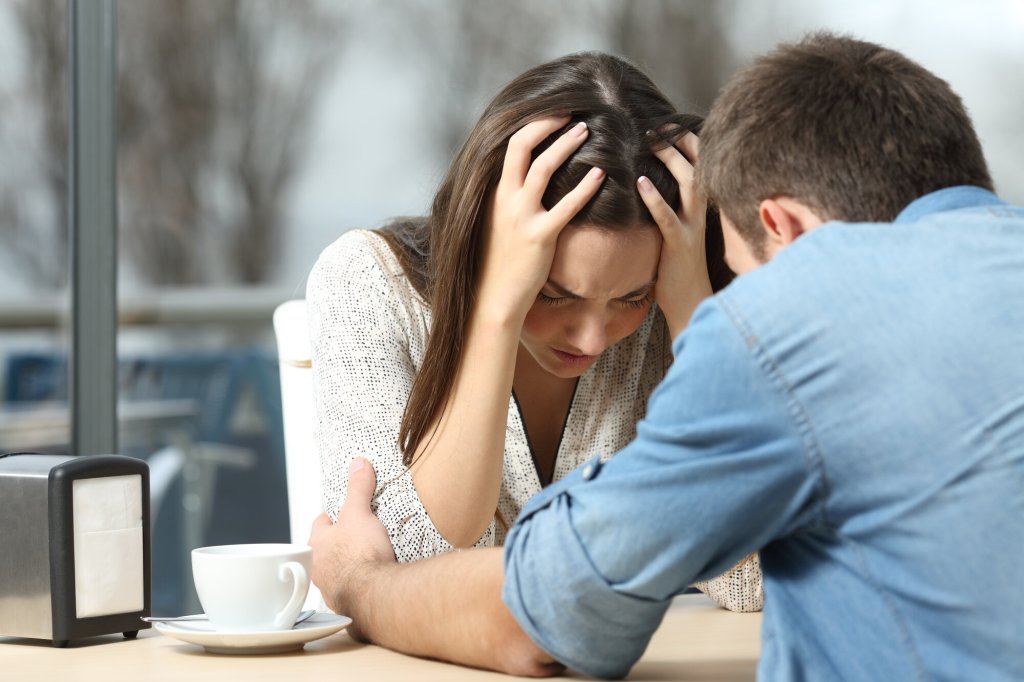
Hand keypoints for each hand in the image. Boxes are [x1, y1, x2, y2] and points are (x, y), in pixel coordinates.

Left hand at [308, 457, 394, 637]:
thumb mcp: (359, 513)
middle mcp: (318, 569)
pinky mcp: (349, 604)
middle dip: (340, 543)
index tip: (343, 511)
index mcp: (315, 545)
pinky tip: (374, 581)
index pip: (320, 524)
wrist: (374, 595)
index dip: (332, 516)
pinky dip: (362, 585)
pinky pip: (354, 590)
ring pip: (338, 571)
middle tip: (358, 535)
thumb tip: (358, 465)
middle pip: (328, 549)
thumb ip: (357, 489)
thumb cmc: (359, 557)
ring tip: (368, 558)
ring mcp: (332, 589)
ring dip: (349, 566)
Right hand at [477, 116, 605, 322]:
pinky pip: (565, 206)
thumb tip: (526, 178)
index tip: (555, 114)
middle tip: (572, 112)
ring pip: (543, 168)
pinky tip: (600, 176)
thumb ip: (509, 197)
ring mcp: (521, 216)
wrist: (495, 295)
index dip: (534, 124)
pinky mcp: (539, 237)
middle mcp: (505, 198)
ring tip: (586, 130)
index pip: (512, 146)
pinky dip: (584, 188)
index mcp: (496, 192)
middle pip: (523, 146)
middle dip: (548, 123)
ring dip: (566, 145)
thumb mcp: (497, 221)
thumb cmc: (500, 259)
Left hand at [637, 131, 712, 338]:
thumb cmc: (678, 269)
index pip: (700, 164)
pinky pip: (668, 218)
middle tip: (659, 122)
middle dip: (680, 141)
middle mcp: (701, 213)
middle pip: (698, 166)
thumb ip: (670, 208)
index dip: (687, 141)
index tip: (668, 121)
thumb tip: (649, 182)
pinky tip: (640, 182)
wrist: (692, 305)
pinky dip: (655, 199)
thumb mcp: (677, 232)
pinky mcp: (680, 246)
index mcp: (700, 207)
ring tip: (652, 141)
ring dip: (671, 160)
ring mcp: (693, 228)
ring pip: (688, 185)